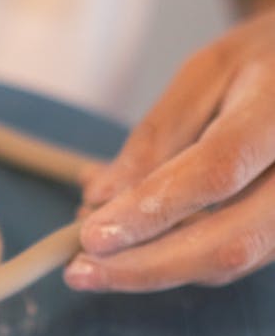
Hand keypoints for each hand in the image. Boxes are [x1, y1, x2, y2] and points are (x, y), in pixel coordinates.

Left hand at [64, 9, 274, 291]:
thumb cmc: (263, 64)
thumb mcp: (207, 73)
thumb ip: (157, 135)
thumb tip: (100, 199)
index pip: (217, 170)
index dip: (152, 210)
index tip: (92, 236)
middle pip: (229, 241)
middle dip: (144, 266)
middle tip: (79, 272)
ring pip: (230, 262)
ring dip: (153, 270)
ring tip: (91, 262)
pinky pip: (234, 259)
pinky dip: (175, 260)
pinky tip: (129, 247)